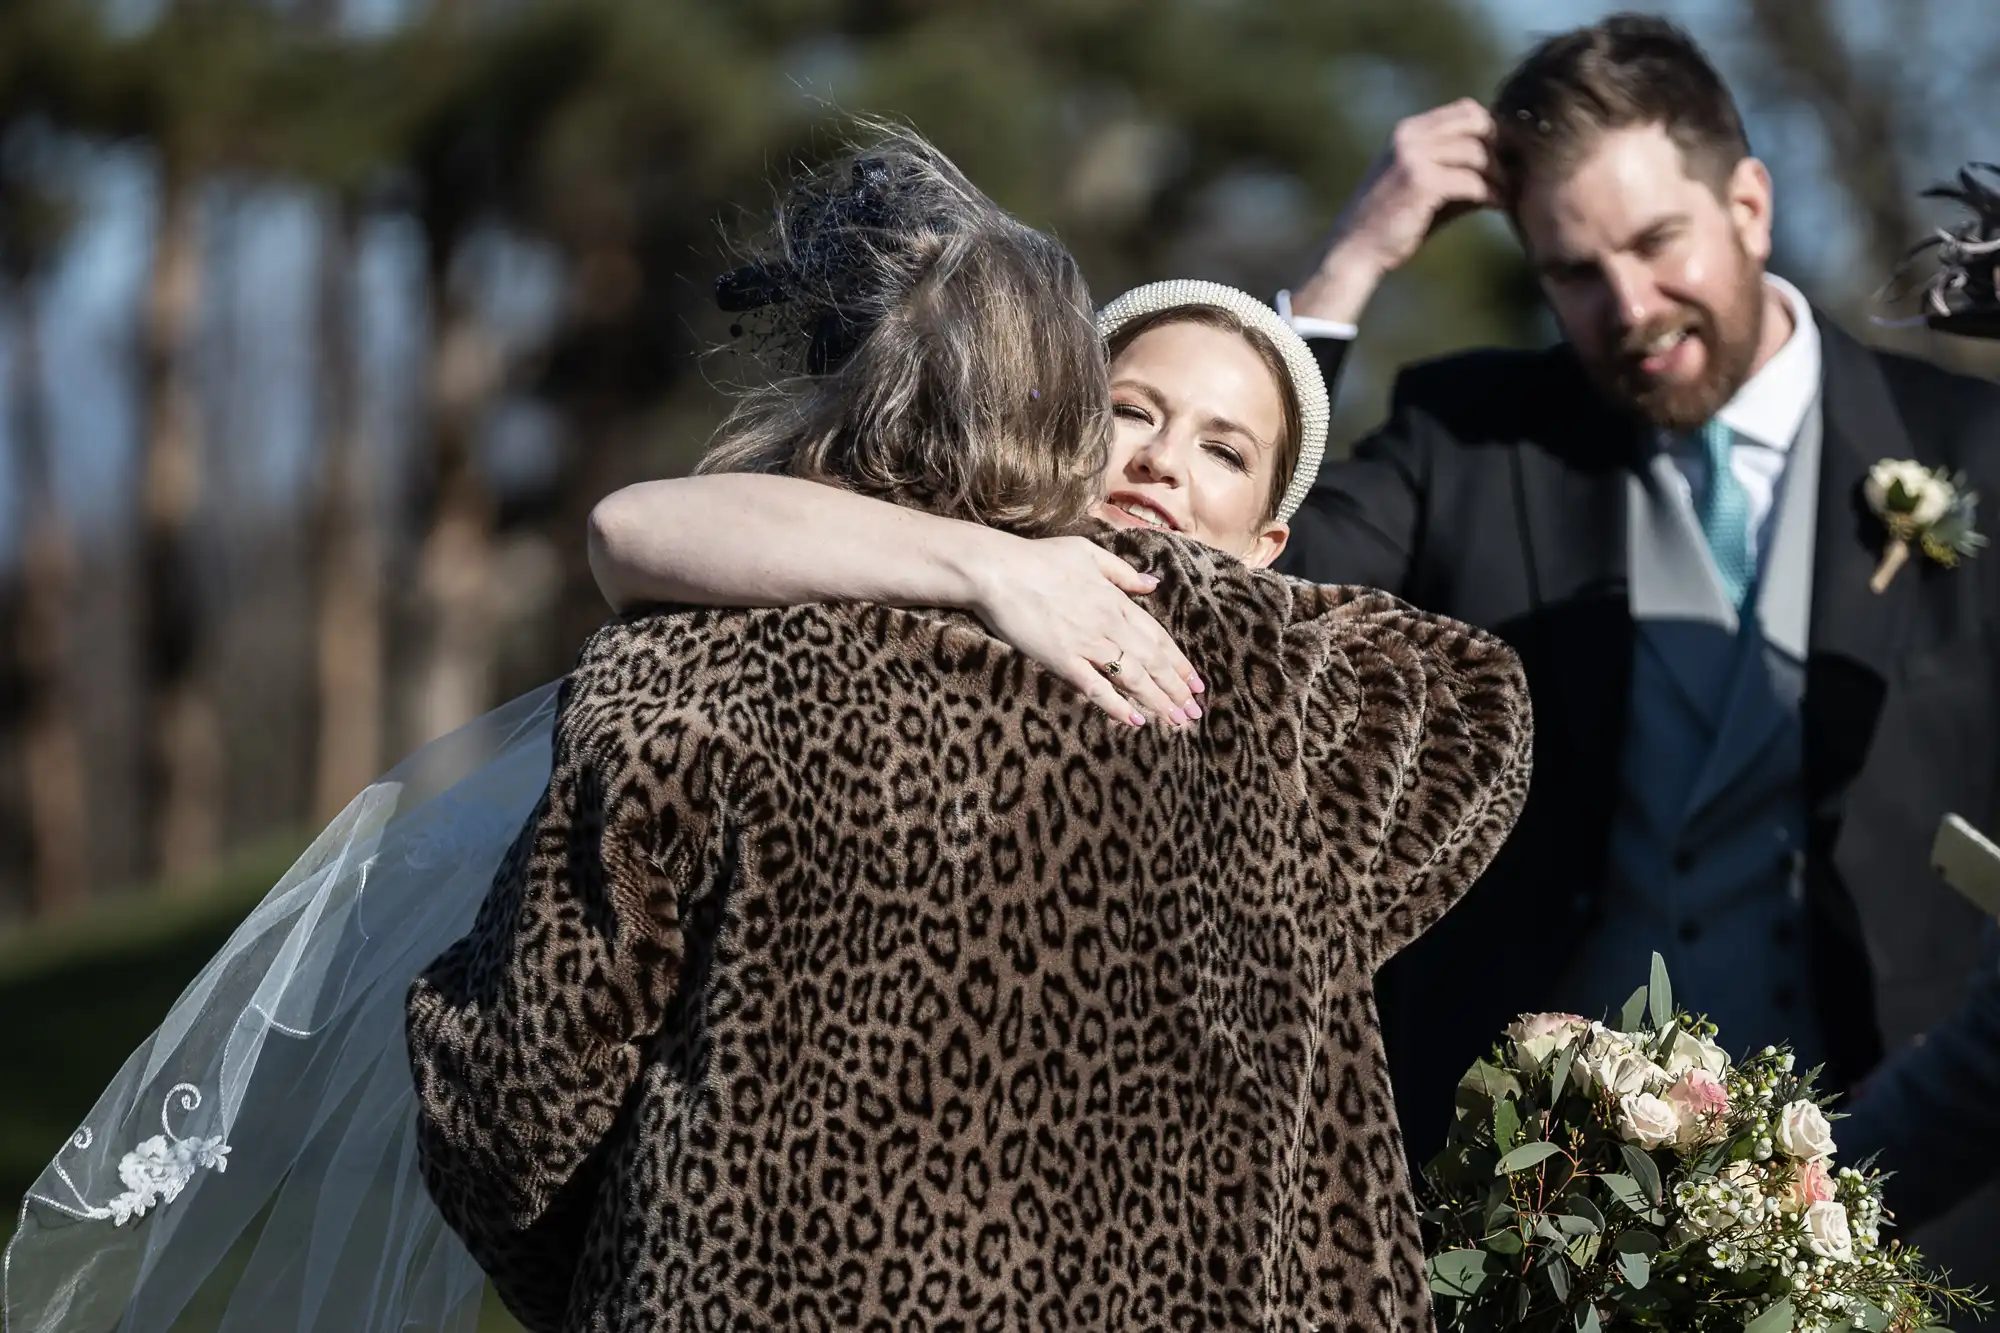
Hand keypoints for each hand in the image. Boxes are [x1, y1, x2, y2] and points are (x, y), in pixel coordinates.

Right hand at [966, 535, 1202, 727]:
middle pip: (1153, 661)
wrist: (997, 569)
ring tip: (1177, 722)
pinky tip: (1134, 721)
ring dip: (1158, 701)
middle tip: (1195, 712)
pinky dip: (1117, 705)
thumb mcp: (1088, 553)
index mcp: (1116, 600)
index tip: (1196, 682)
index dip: (1179, 663)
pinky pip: (1096, 687)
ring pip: (1133, 676)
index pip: (1158, 637)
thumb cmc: (1039, 558)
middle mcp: (1109, 624)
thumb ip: (1123, 572)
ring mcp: (1086, 643)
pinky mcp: (1062, 659)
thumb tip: (1153, 584)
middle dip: (1177, 689)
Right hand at [1289, 98, 1500, 324]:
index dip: (1491, 129)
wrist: (1355, 250)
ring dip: (1500, 174)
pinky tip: (1499, 204)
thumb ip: (1456, 168)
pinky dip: (1491, 194)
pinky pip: (1471, 182)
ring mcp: (1414, 157)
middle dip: (1500, 146)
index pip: (1464, 110)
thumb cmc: (1392, 223)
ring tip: (1509, 192)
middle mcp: (1409, 136)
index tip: (1505, 155)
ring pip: (1477, 153)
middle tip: (1513, 171)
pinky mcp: (1421, 183)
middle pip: (1476, 123)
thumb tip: (1507, 163)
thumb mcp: (1424, 186)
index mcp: (1408, 131)